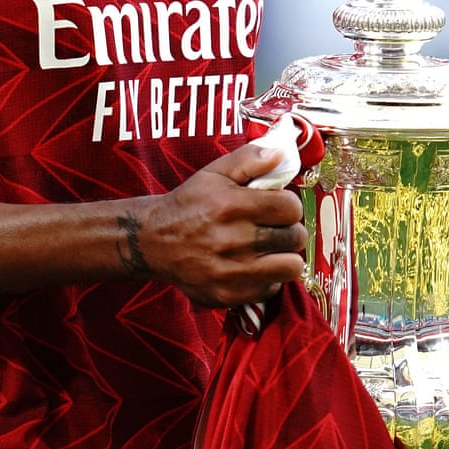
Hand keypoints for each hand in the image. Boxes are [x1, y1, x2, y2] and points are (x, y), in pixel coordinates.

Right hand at [138, 143, 307, 306]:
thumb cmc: (189, 204)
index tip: (280, 206)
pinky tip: (252, 265)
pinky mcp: (229, 295)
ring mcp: (232, 272)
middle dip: (290, 229)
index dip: (289, 204)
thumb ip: (249, 158)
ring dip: (285, 256)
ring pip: (290, 267)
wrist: (154, 242)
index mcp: (232, 206)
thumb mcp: (214, 172)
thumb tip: (281, 153)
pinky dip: (267, 277)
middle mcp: (234, 241)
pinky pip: (271, 289)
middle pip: (294, 237)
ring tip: (272, 248)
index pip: (290, 207)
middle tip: (277, 227)